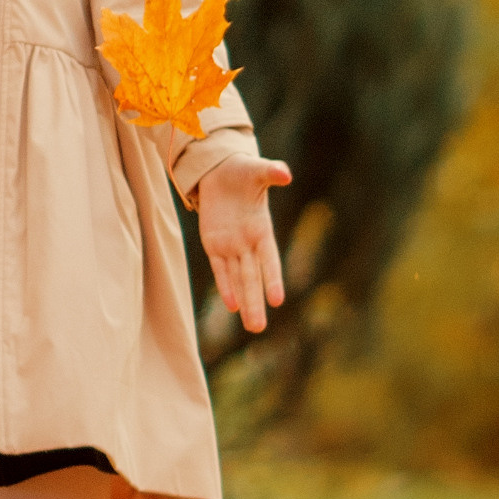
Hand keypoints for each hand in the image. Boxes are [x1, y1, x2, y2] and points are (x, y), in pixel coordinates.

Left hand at [192, 158, 291, 335]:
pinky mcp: (214, 244)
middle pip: (252, 278)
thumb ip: (271, 172)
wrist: (221, 171)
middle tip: (259, 328)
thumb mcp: (257, 170)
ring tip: (251, 326)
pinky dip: (225, 285)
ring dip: (244, 301)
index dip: (272, 279)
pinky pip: (220, 269)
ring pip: (237, 279)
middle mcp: (248, 243)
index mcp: (262, 229)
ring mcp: (231, 246)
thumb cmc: (243, 171)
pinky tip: (231, 305)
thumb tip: (284, 172)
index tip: (277, 300)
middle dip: (255, 302)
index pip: (268, 260)